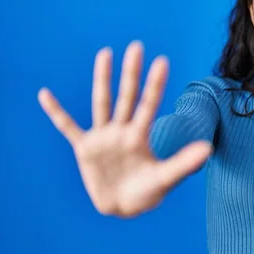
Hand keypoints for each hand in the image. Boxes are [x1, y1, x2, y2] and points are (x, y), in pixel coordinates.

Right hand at [38, 40, 212, 217]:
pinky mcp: (85, 148)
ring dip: (102, 79)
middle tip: (137, 46)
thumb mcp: (165, 178)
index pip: (149, 104)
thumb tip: (208, 149)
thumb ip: (184, 163)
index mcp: (140, 135)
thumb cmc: (146, 192)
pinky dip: (56, 112)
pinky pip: (68, 127)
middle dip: (131, 73)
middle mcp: (122, 130)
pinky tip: (45, 94)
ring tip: (105, 53)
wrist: (123, 207)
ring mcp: (103, 137)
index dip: (155, 84)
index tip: (162, 61)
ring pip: (102, 103)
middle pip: (127, 96)